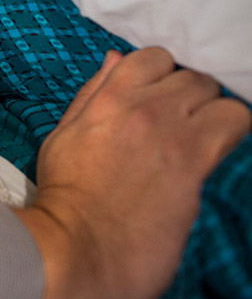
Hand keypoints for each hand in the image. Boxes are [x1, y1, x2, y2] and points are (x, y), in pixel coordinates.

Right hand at [14, 48, 250, 298]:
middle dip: (189, 95)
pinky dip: (229, 132)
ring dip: (214, 112)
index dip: (159, 74)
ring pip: (220, 98)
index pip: (154, 56)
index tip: (156, 96)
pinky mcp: (197, 163)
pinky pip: (235, 125)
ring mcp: (174, 133)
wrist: (79, 242)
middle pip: (192, 77)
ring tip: (202, 135)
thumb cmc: (65, 192)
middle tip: (180, 122)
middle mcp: (145, 107)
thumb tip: (115, 58)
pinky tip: (212, 152)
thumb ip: (92, 93)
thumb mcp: (65, 132)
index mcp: (109, 97)